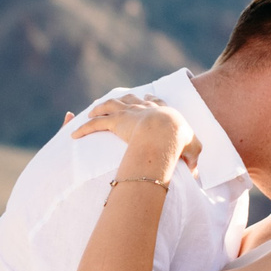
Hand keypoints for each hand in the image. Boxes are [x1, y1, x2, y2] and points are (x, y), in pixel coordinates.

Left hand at [70, 93, 200, 171]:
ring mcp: (129, 113)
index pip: (156, 102)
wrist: (167, 133)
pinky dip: (83, 128)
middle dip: (123, 99)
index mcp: (163, 111)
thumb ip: (193, 160)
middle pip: (130, 99)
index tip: (148, 97)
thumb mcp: (193, 149)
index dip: (151, 100)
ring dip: (99, 108)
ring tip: (91, 111)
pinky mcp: (116, 122)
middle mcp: (144, 108)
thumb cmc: (181, 141)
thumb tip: (196, 173)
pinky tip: (74, 133)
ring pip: (109, 106)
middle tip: (116, 100)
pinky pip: (95, 124)